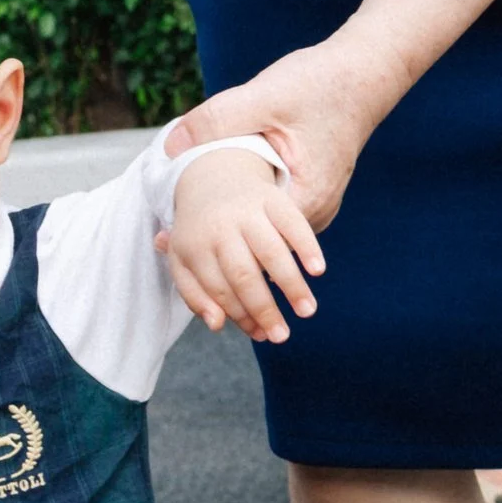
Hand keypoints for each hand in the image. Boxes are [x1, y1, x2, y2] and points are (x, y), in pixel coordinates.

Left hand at [164, 144, 323, 343]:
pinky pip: (291, 223)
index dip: (239, 315)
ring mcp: (246, 209)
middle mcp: (219, 226)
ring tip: (306, 311)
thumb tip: (215, 325)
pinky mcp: (270, 196)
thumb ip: (193, 290)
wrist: (212, 165)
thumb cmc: (199, 224)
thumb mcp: (184, 253)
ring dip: (291, 285)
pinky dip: (306, 246)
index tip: (258, 334)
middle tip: (282, 337)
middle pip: (243, 275)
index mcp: (193, 243)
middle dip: (264, 309)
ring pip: (270, 252)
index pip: (218, 289)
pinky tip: (318, 270)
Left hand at [168, 36, 390, 233]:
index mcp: (308, 198)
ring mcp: (317, 204)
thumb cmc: (319, 84)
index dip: (216, 240)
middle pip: (261, 245)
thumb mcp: (263, 97)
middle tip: (169, 235)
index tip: (177, 235)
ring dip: (233, 224)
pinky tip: (216, 196)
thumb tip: (170, 147)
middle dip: (219, 239)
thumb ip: (217, 120)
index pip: (257, 246)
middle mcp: (318, 211)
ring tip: (186, 219)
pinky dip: (247, 206)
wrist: (362, 72)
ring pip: (266, 230)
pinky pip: (273, 212)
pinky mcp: (311, 191)